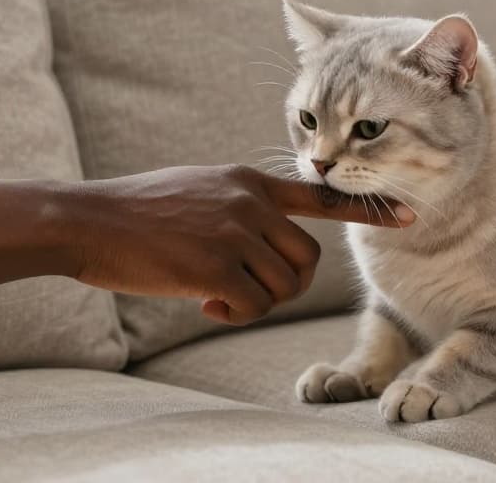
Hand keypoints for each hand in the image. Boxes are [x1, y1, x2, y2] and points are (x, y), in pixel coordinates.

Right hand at [62, 165, 412, 324]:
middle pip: (307, 259)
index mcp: (248, 180)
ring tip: (215, 297)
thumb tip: (264, 236)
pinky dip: (234, 315)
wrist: (87, 221)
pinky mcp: (216, 265)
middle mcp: (250, 202)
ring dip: (255, 303)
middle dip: (284, 286)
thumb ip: (238, 204)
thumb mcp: (198, 189)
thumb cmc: (135, 212)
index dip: (367, 208)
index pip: (322, 194)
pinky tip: (203, 305)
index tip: (409, 216)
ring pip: (283, 287)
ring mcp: (234, 232)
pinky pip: (254, 305)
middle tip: (242, 291)